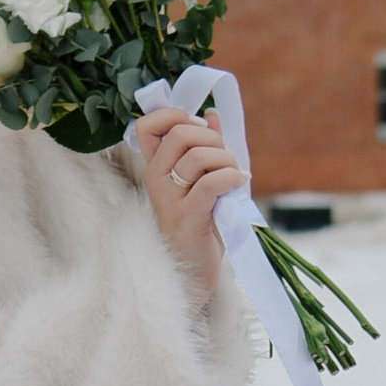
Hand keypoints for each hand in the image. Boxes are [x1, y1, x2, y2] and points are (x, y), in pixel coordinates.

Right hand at [133, 105, 244, 300]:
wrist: (193, 270)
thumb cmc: (199, 224)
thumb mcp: (200, 180)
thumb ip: (204, 147)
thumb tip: (212, 115)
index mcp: (155, 167)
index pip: (146, 124)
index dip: (174, 115)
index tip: (199, 128)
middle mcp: (155, 179)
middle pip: (179, 133)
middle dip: (212, 138)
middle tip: (225, 157)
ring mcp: (168, 199)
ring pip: (198, 156)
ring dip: (227, 160)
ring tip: (236, 175)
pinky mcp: (187, 217)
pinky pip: (210, 183)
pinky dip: (231, 177)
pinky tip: (239, 183)